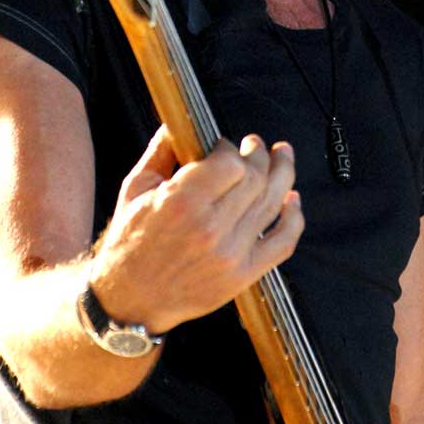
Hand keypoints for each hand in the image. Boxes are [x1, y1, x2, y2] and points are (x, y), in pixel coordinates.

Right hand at [87, 126, 303, 336]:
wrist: (130, 300)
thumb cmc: (129, 243)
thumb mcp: (134, 190)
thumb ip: (160, 152)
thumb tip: (179, 122)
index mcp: (181, 203)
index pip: (229, 163)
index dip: (231, 149)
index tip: (223, 147)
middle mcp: (210, 229)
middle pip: (255, 179)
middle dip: (258, 156)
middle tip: (254, 146)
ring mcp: (231, 254)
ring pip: (273, 203)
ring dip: (284, 173)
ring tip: (283, 155)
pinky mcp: (243, 275)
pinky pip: (283, 242)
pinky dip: (294, 218)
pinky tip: (292, 199)